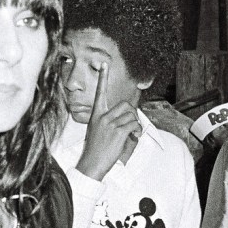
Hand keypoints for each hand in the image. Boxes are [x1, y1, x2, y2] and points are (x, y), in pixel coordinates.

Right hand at [76, 62, 141, 181]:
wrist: (91, 164)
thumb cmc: (94, 149)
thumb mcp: (95, 130)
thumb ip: (106, 121)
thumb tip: (123, 118)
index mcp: (96, 115)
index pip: (100, 92)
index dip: (102, 77)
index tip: (104, 64)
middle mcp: (102, 117)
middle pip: (125, 105)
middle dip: (132, 114)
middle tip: (131, 124)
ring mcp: (110, 124)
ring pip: (131, 116)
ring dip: (135, 125)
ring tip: (129, 134)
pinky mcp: (118, 132)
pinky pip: (133, 125)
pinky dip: (136, 131)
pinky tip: (131, 137)